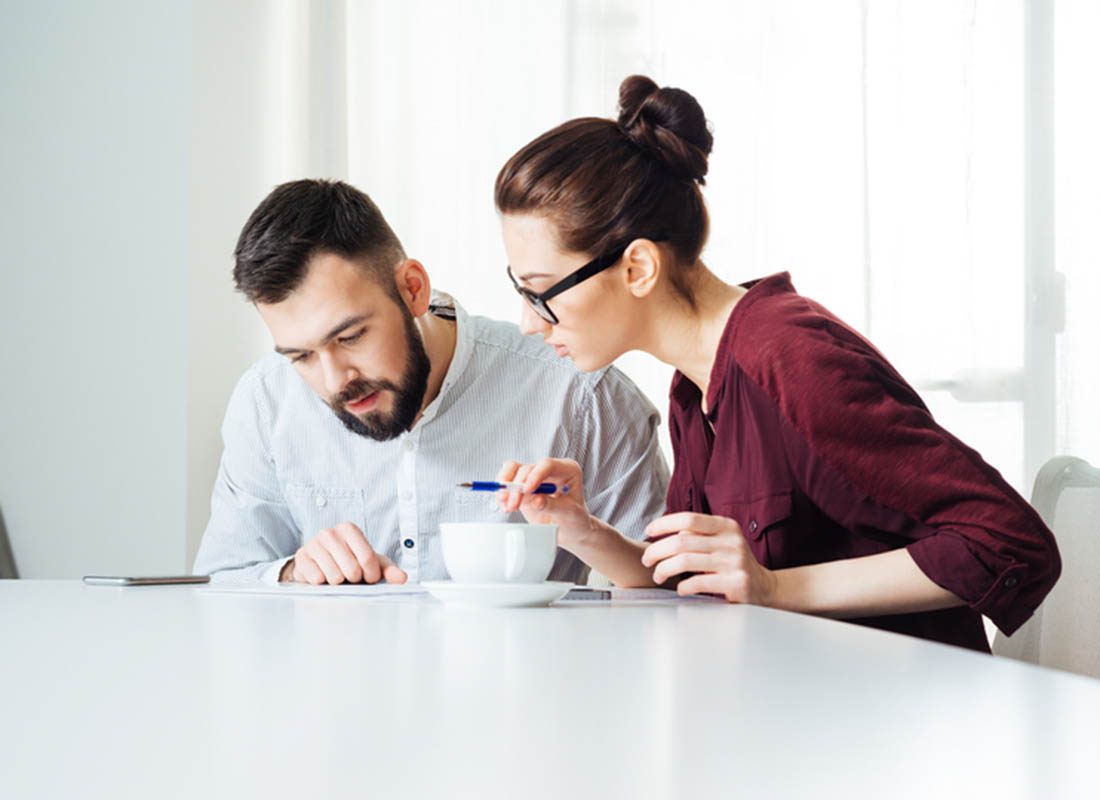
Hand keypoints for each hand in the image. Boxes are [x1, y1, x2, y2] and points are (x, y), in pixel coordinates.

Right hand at [281, 522, 407, 585]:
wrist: (318, 564)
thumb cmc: (349, 562)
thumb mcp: (371, 563)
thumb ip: (388, 570)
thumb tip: (402, 579)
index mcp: (350, 529)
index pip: (367, 558)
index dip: (371, 575)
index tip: (368, 578)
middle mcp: (330, 533)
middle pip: (351, 569)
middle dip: (354, 580)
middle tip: (350, 578)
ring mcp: (313, 544)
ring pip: (334, 577)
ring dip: (338, 584)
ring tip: (336, 577)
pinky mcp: (301, 558)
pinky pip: (317, 579)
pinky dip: (322, 584)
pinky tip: (322, 578)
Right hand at [496, 458, 592, 548]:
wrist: (570, 530)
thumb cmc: (576, 519)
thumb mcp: (570, 514)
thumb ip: (554, 506)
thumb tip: (537, 500)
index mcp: (567, 469)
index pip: (548, 465)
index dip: (535, 475)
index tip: (527, 490)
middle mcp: (549, 470)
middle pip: (527, 468)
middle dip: (517, 486)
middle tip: (514, 504)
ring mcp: (534, 477)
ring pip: (512, 470)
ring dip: (506, 488)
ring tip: (507, 505)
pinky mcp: (522, 487)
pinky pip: (507, 484)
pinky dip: (503, 495)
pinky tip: (505, 506)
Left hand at [641, 512, 777, 604]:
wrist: (764, 588)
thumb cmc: (733, 563)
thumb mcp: (721, 542)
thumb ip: (698, 536)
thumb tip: (665, 533)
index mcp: (726, 526)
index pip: (688, 519)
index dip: (664, 524)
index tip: (648, 531)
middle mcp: (731, 541)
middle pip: (682, 541)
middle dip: (657, 551)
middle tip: (647, 560)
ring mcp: (734, 561)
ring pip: (685, 561)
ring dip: (664, 569)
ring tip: (658, 576)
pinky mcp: (735, 582)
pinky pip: (698, 582)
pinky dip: (683, 586)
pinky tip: (680, 589)